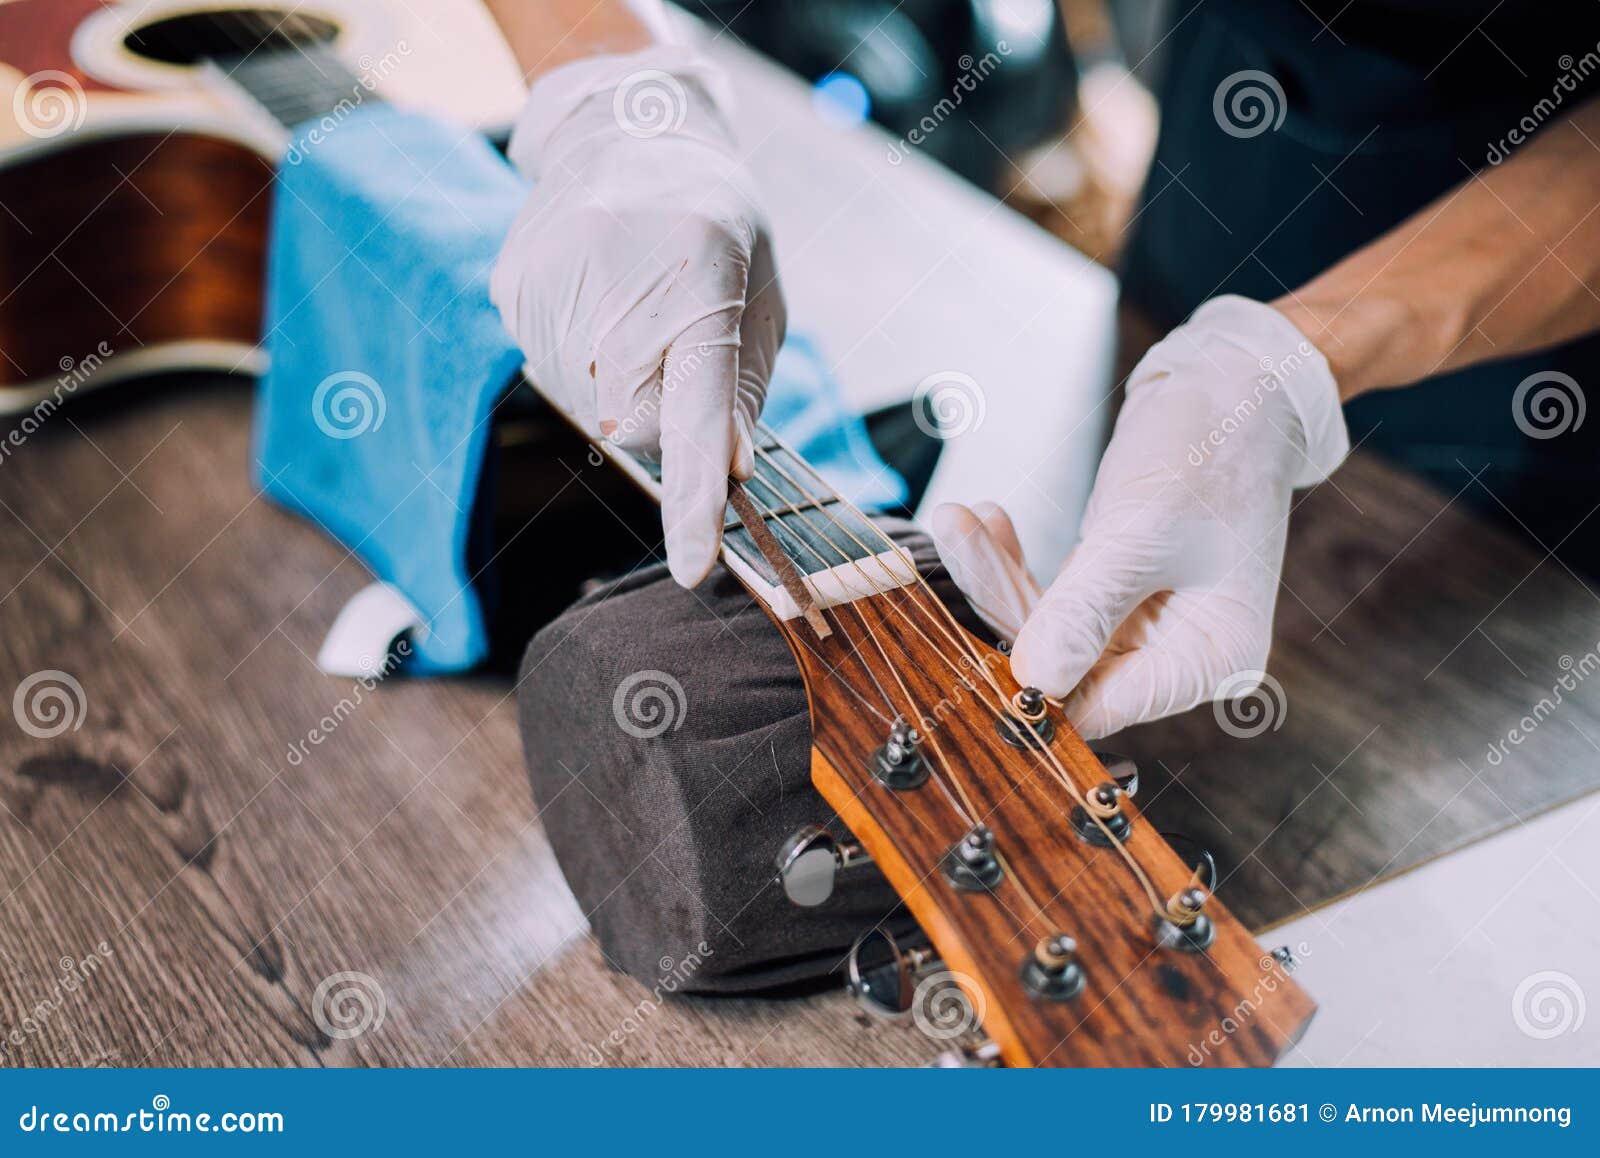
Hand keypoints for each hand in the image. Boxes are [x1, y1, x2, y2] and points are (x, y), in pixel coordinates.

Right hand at [490, 46, 784, 585]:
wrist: (630, 134)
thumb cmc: (717, 229)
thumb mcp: (761, 299)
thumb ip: (742, 393)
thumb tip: (724, 475)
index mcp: (702, 284)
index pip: (696, 416)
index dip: (696, 499)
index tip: (694, 568)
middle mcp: (621, 285)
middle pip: (636, 424)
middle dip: (662, 407)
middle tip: (675, 332)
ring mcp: (554, 285)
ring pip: (590, 405)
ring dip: (619, 381)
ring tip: (633, 302)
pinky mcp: (512, 290)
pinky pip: (551, 372)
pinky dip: (580, 356)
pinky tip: (596, 296)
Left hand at [932, 296, 1347, 738]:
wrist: (1235, 384)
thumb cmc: (1213, 449)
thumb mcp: (1141, 533)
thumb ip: (1085, 610)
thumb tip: (1034, 682)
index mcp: (1208, 659)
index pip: (1103, 705)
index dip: (1034, 689)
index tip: (971, 651)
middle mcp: (1174, 654)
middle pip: (1061, 662)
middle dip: (999, 602)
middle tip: (954, 536)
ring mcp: (1140, 624)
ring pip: (1043, 625)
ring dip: (995, 573)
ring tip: (956, 519)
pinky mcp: (1111, 591)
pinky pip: (1047, 594)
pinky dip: (1013, 560)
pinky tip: (986, 521)